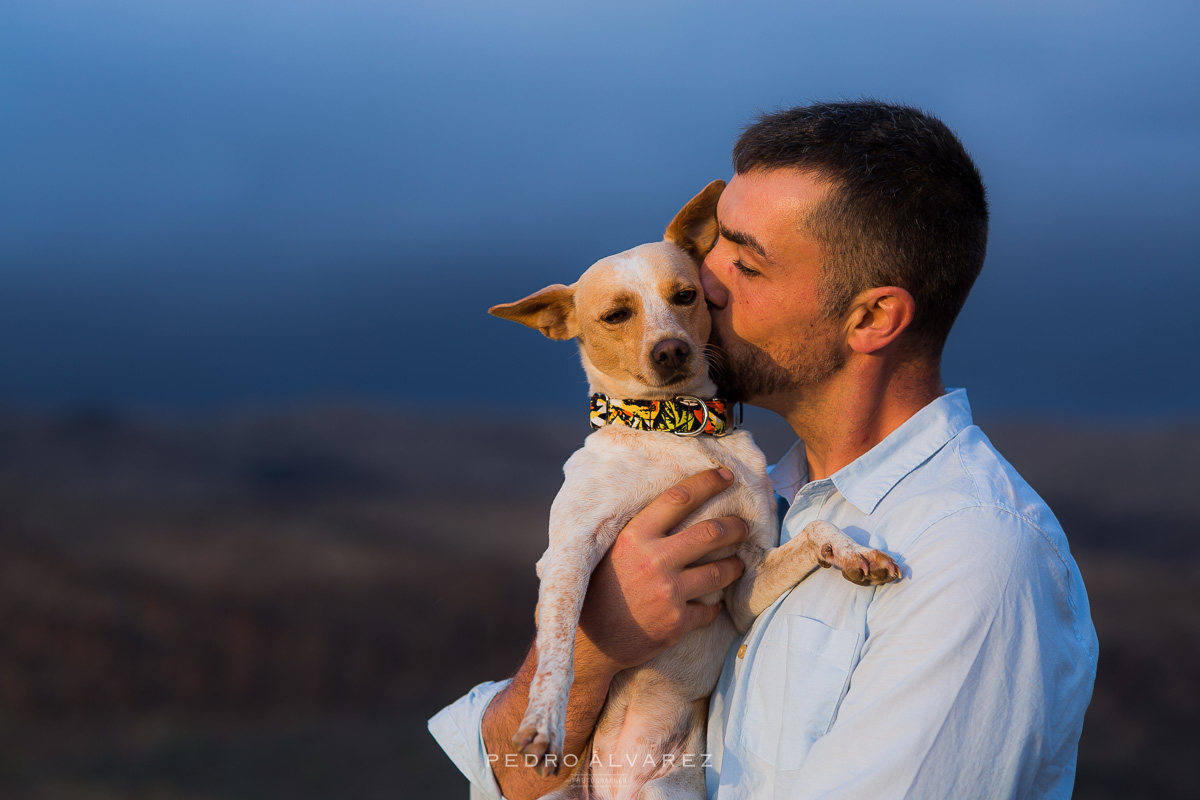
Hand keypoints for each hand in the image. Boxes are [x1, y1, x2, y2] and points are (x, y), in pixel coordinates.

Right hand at [575, 467, 747, 676]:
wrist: (589, 644)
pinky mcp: (677, 622)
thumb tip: (672, 508)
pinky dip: (714, 606)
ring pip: (719, 571)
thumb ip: (640, 532)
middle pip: (710, 533)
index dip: (707, 483)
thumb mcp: (610, 551)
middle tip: (743, 526)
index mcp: (635, 536)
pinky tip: (713, 604)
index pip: (679, 498)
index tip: (725, 476)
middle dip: (734, 527)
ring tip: (738, 564)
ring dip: (734, 566)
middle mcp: (654, 560)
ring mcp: (668, 592)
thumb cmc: (597, 592)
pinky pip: (710, 609)